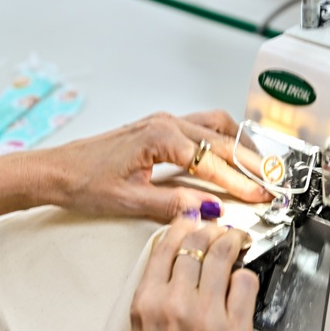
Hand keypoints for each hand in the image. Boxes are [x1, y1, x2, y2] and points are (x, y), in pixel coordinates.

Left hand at [44, 111, 270, 221]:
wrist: (55, 170)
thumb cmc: (83, 181)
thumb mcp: (129, 201)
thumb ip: (173, 204)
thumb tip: (209, 209)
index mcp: (160, 138)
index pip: (212, 162)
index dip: (240, 181)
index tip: (261, 195)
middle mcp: (165, 123)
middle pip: (222, 138)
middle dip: (251, 161)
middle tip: (274, 181)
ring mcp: (162, 122)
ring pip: (215, 125)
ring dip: (240, 144)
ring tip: (260, 166)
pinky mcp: (158, 127)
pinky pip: (201, 126)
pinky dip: (222, 139)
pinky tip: (230, 155)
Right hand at [107, 220, 258, 330]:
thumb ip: (158, 295)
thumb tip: (181, 264)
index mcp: (146, 302)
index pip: (166, 243)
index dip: (184, 225)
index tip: (193, 220)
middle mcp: (175, 305)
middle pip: (199, 241)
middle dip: (212, 231)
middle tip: (220, 230)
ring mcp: (207, 317)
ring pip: (225, 254)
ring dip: (233, 244)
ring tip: (236, 244)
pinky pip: (246, 284)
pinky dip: (246, 278)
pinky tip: (242, 284)